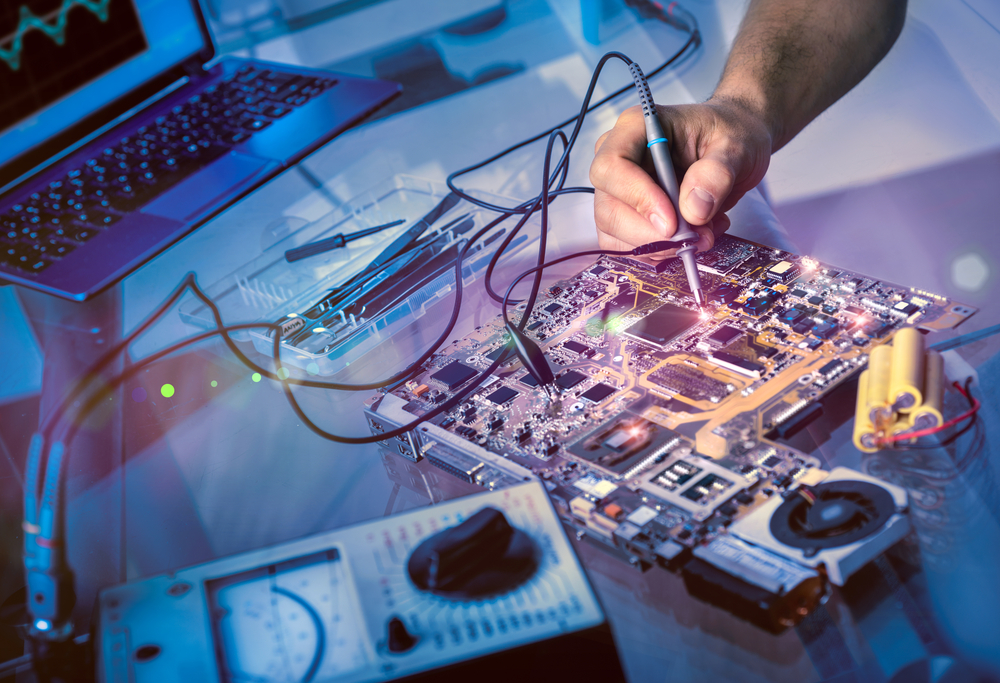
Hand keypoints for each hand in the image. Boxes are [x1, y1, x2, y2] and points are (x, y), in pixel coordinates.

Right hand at [590, 97, 771, 257]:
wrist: (733, 146)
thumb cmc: (728, 133)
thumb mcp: (735, 145)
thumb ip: (716, 173)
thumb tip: (693, 211)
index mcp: (636, 128)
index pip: (612, 167)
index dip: (638, 198)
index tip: (672, 222)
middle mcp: (620, 158)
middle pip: (609, 208)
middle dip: (653, 233)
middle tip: (697, 236)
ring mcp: (620, 190)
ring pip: (615, 233)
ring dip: (660, 245)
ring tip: (704, 231)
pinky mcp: (628, 215)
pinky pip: (627, 245)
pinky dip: (661, 251)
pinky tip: (692, 235)